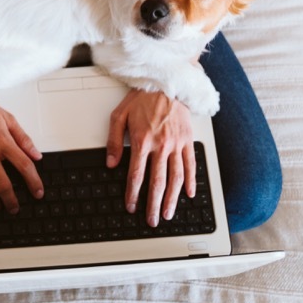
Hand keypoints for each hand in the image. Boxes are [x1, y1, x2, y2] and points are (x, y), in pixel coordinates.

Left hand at [106, 88, 195, 226]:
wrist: (166, 82)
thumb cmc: (142, 98)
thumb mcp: (119, 115)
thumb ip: (114, 140)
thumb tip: (110, 163)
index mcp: (142, 141)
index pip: (136, 175)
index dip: (133, 194)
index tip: (131, 206)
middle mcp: (161, 145)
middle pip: (157, 182)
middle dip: (154, 204)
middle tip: (152, 219)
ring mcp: (177, 144)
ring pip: (176, 178)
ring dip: (172, 199)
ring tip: (169, 213)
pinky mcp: (188, 140)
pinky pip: (191, 165)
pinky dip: (191, 181)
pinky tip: (190, 194)